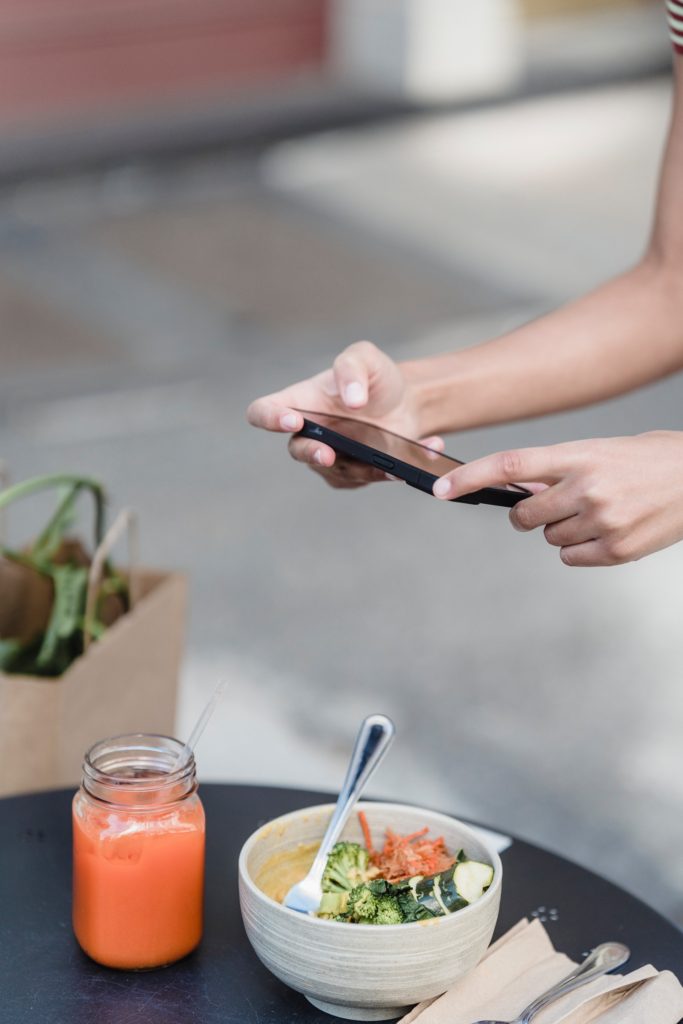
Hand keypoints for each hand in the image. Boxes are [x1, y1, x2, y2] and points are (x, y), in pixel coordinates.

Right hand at [246, 341, 442, 487]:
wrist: (407, 402)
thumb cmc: (376, 377)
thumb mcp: (365, 358)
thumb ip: (352, 368)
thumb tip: (350, 400)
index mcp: (301, 402)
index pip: (264, 412)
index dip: (269, 419)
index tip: (291, 420)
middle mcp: (310, 434)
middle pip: (298, 451)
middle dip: (313, 454)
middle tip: (329, 454)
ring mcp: (332, 458)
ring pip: (338, 471)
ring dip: (367, 466)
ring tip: (399, 455)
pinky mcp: (356, 475)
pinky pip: (370, 479)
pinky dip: (398, 469)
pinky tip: (427, 450)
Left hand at [432, 431, 682, 565]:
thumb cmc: (650, 461)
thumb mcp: (601, 451)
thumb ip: (559, 470)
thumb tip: (520, 492)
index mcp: (578, 454)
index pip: (510, 465)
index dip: (470, 477)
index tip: (442, 489)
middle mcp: (586, 487)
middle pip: (523, 515)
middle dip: (528, 515)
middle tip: (551, 506)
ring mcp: (601, 520)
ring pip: (549, 538)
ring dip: (563, 529)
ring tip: (600, 512)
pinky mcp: (616, 549)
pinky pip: (571, 557)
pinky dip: (582, 549)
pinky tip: (609, 531)